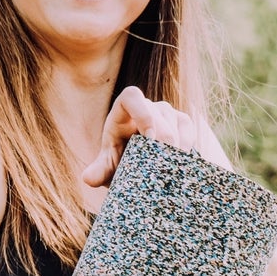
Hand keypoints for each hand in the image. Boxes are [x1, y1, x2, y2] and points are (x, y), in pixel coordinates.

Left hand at [81, 86, 203, 188]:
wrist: (140, 169)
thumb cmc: (120, 163)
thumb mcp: (108, 168)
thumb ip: (99, 170)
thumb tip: (88, 178)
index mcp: (122, 112)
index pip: (131, 97)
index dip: (142, 112)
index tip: (150, 138)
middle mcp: (146, 107)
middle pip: (160, 115)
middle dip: (163, 141)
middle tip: (163, 166)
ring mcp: (165, 113)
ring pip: (176, 123)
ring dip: (175, 148)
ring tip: (169, 169)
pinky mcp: (182, 122)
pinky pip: (188, 131)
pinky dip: (185, 148)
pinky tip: (179, 162)